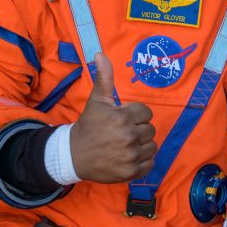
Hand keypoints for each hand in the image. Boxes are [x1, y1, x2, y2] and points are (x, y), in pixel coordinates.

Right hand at [69, 52, 156, 182]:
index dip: (135, 115)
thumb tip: (100, 54)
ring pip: (152, 146)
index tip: (122, 119)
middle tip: (122, 132)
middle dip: (138, 129)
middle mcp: (128, 137)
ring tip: (126, 144)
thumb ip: (104, 77)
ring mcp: (130, 156)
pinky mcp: (131, 172)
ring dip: (142, 145)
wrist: (74, 155)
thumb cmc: (89, 125)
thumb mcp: (97, 100)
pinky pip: (150, 163)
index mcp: (122, 117)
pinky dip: (143, 161)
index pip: (146, 113)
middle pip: (150, 129)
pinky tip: (129, 157)